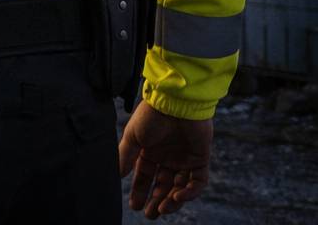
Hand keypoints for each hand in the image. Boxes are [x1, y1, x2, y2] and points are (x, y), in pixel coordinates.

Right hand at [119, 102, 213, 217]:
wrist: (176, 103)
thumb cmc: (152, 116)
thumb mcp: (132, 137)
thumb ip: (126, 157)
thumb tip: (117, 176)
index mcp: (150, 152)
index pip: (145, 176)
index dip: (139, 191)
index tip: (134, 206)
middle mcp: (167, 157)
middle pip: (162, 185)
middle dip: (156, 201)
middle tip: (150, 215)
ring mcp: (185, 159)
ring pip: (180, 187)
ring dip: (172, 200)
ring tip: (162, 209)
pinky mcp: (200, 159)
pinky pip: (198, 182)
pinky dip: (190, 192)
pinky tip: (178, 196)